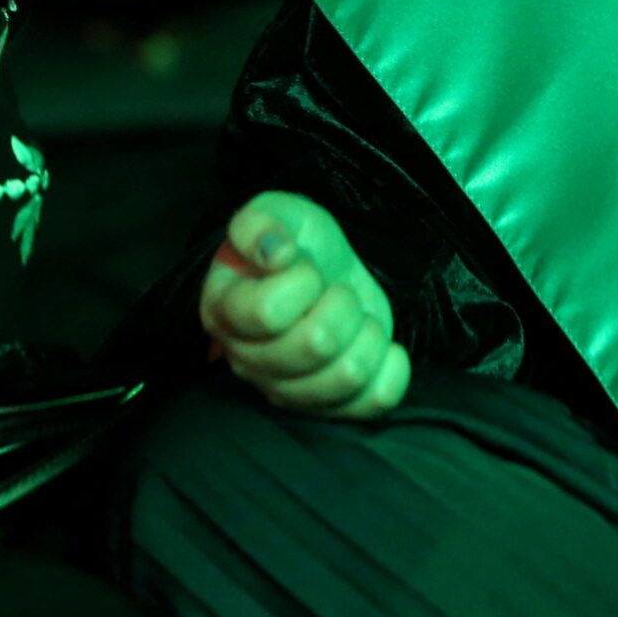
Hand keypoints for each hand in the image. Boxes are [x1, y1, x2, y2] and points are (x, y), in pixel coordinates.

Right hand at [200, 191, 411, 419]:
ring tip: (357, 318)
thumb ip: (259, 222)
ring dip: (367, 335)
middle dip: (343, 304)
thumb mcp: (275, 212)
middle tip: (337, 292)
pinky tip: (386, 347)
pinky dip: (392, 370)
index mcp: (225, 312)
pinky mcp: (330, 405)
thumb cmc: (295, 243)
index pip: (269, 312)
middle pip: (315, 344)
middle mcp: (248, 360)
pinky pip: (372, 402)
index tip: (305, 267)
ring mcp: (287, 390)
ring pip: (344, 377)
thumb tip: (276, 253)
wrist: (324, 268)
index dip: (302, 281)